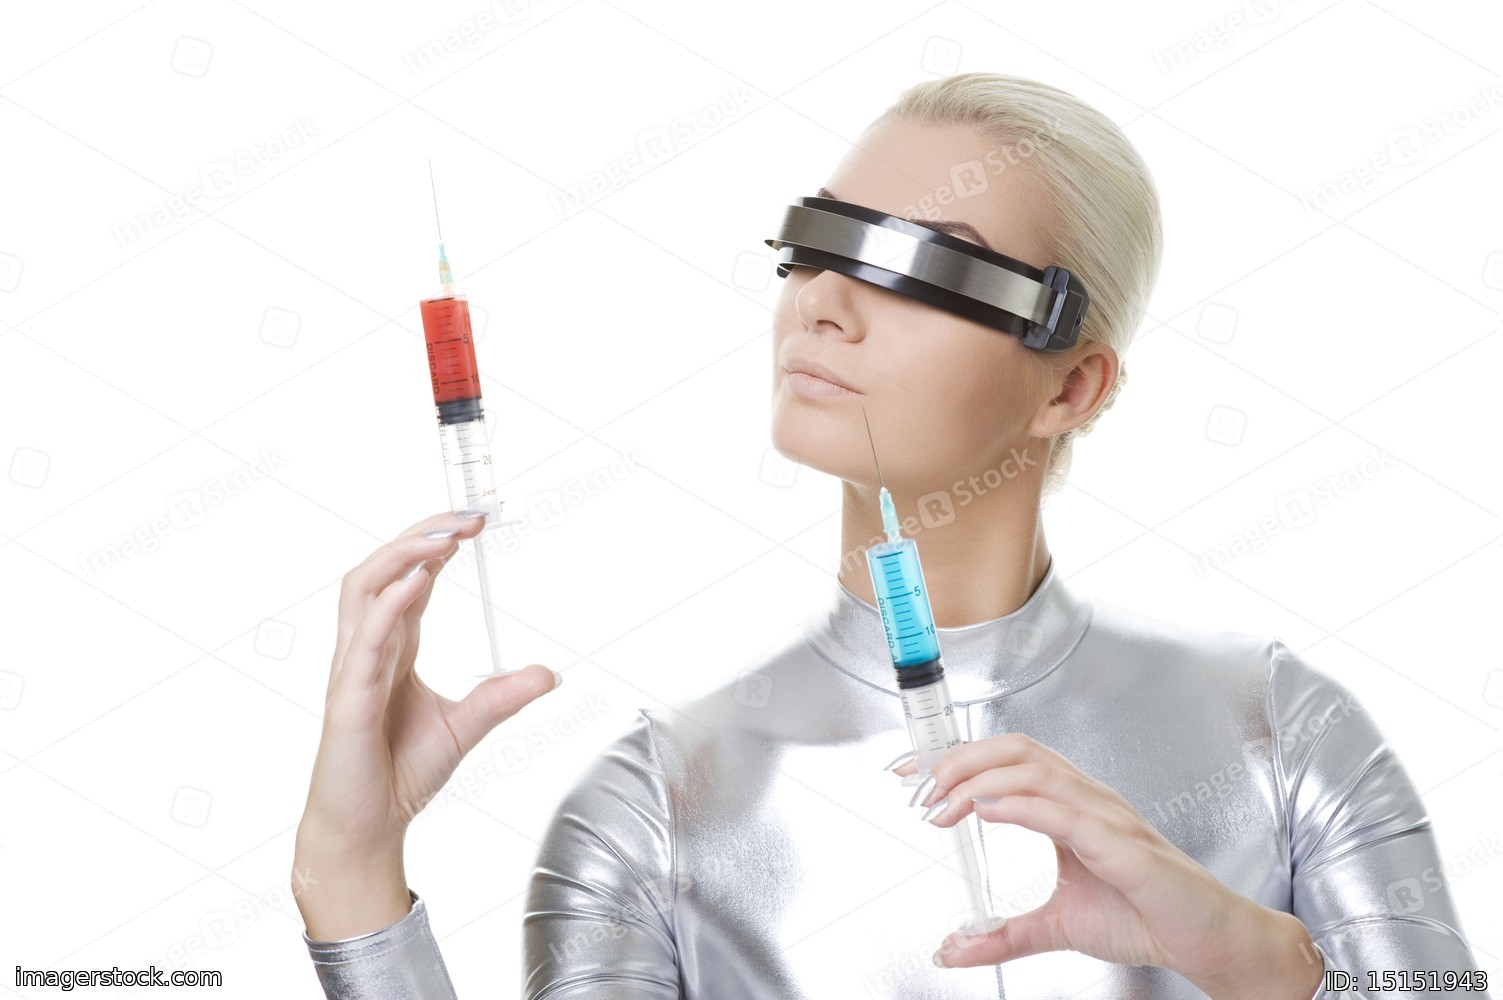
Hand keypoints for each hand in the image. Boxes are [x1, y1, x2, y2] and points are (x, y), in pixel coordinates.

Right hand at [294, 510, 560, 938]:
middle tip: (467, 516)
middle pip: (383, 569)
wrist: (369, 828)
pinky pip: (364, 639)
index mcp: (393, 648)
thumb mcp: (467, 726)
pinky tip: (416, 582)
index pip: (411, 578)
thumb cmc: (400, 774)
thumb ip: (503, 695)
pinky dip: (389, 605)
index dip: (437, 546)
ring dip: (401, 554)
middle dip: (421, 535)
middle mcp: (368, 648)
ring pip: (363, 589)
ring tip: (442, 535)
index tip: (475, 523)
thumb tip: (549, 674)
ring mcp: (353, 668)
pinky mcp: (347, 696)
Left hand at [892, 735, 1321, 998]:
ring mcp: (1106, 817)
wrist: (1206, 940)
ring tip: (942, 802)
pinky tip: (988, 810)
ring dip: (980, 780)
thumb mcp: (1056, 926)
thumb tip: (952, 947)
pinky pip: (1067, 813)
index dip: (956, 757)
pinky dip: (1022, 805)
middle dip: (959, 758)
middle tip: (917, 785)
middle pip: (1015, 749)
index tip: (909, 773)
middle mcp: (1087, 799)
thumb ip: (1004, 934)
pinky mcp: (1123, 846)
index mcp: (1070, 804)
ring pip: (1036, 771)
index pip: (1006, 760)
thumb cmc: (1145, 918)